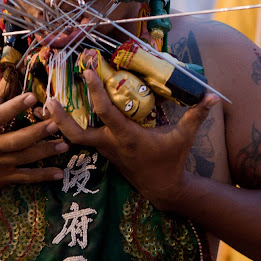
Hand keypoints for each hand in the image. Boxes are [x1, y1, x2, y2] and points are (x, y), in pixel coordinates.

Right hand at [0, 59, 67, 197]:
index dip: (16, 106)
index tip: (33, 97)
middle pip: (18, 140)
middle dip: (39, 132)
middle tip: (57, 123)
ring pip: (25, 158)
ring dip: (46, 151)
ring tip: (65, 144)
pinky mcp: (0, 179)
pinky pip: (24, 178)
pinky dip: (42, 176)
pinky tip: (59, 172)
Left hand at [46, 69, 217, 211]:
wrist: (163, 189)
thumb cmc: (171, 161)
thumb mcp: (183, 138)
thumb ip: (196, 116)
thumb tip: (213, 97)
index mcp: (126, 137)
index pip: (105, 111)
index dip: (95, 91)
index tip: (87, 72)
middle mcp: (110, 143)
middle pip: (76, 133)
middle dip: (60, 117)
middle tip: (48, 97)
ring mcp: (104, 150)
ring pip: (73, 138)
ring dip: (58, 123)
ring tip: (47, 104)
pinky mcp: (103, 152)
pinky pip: (80, 140)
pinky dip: (68, 129)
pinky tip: (60, 116)